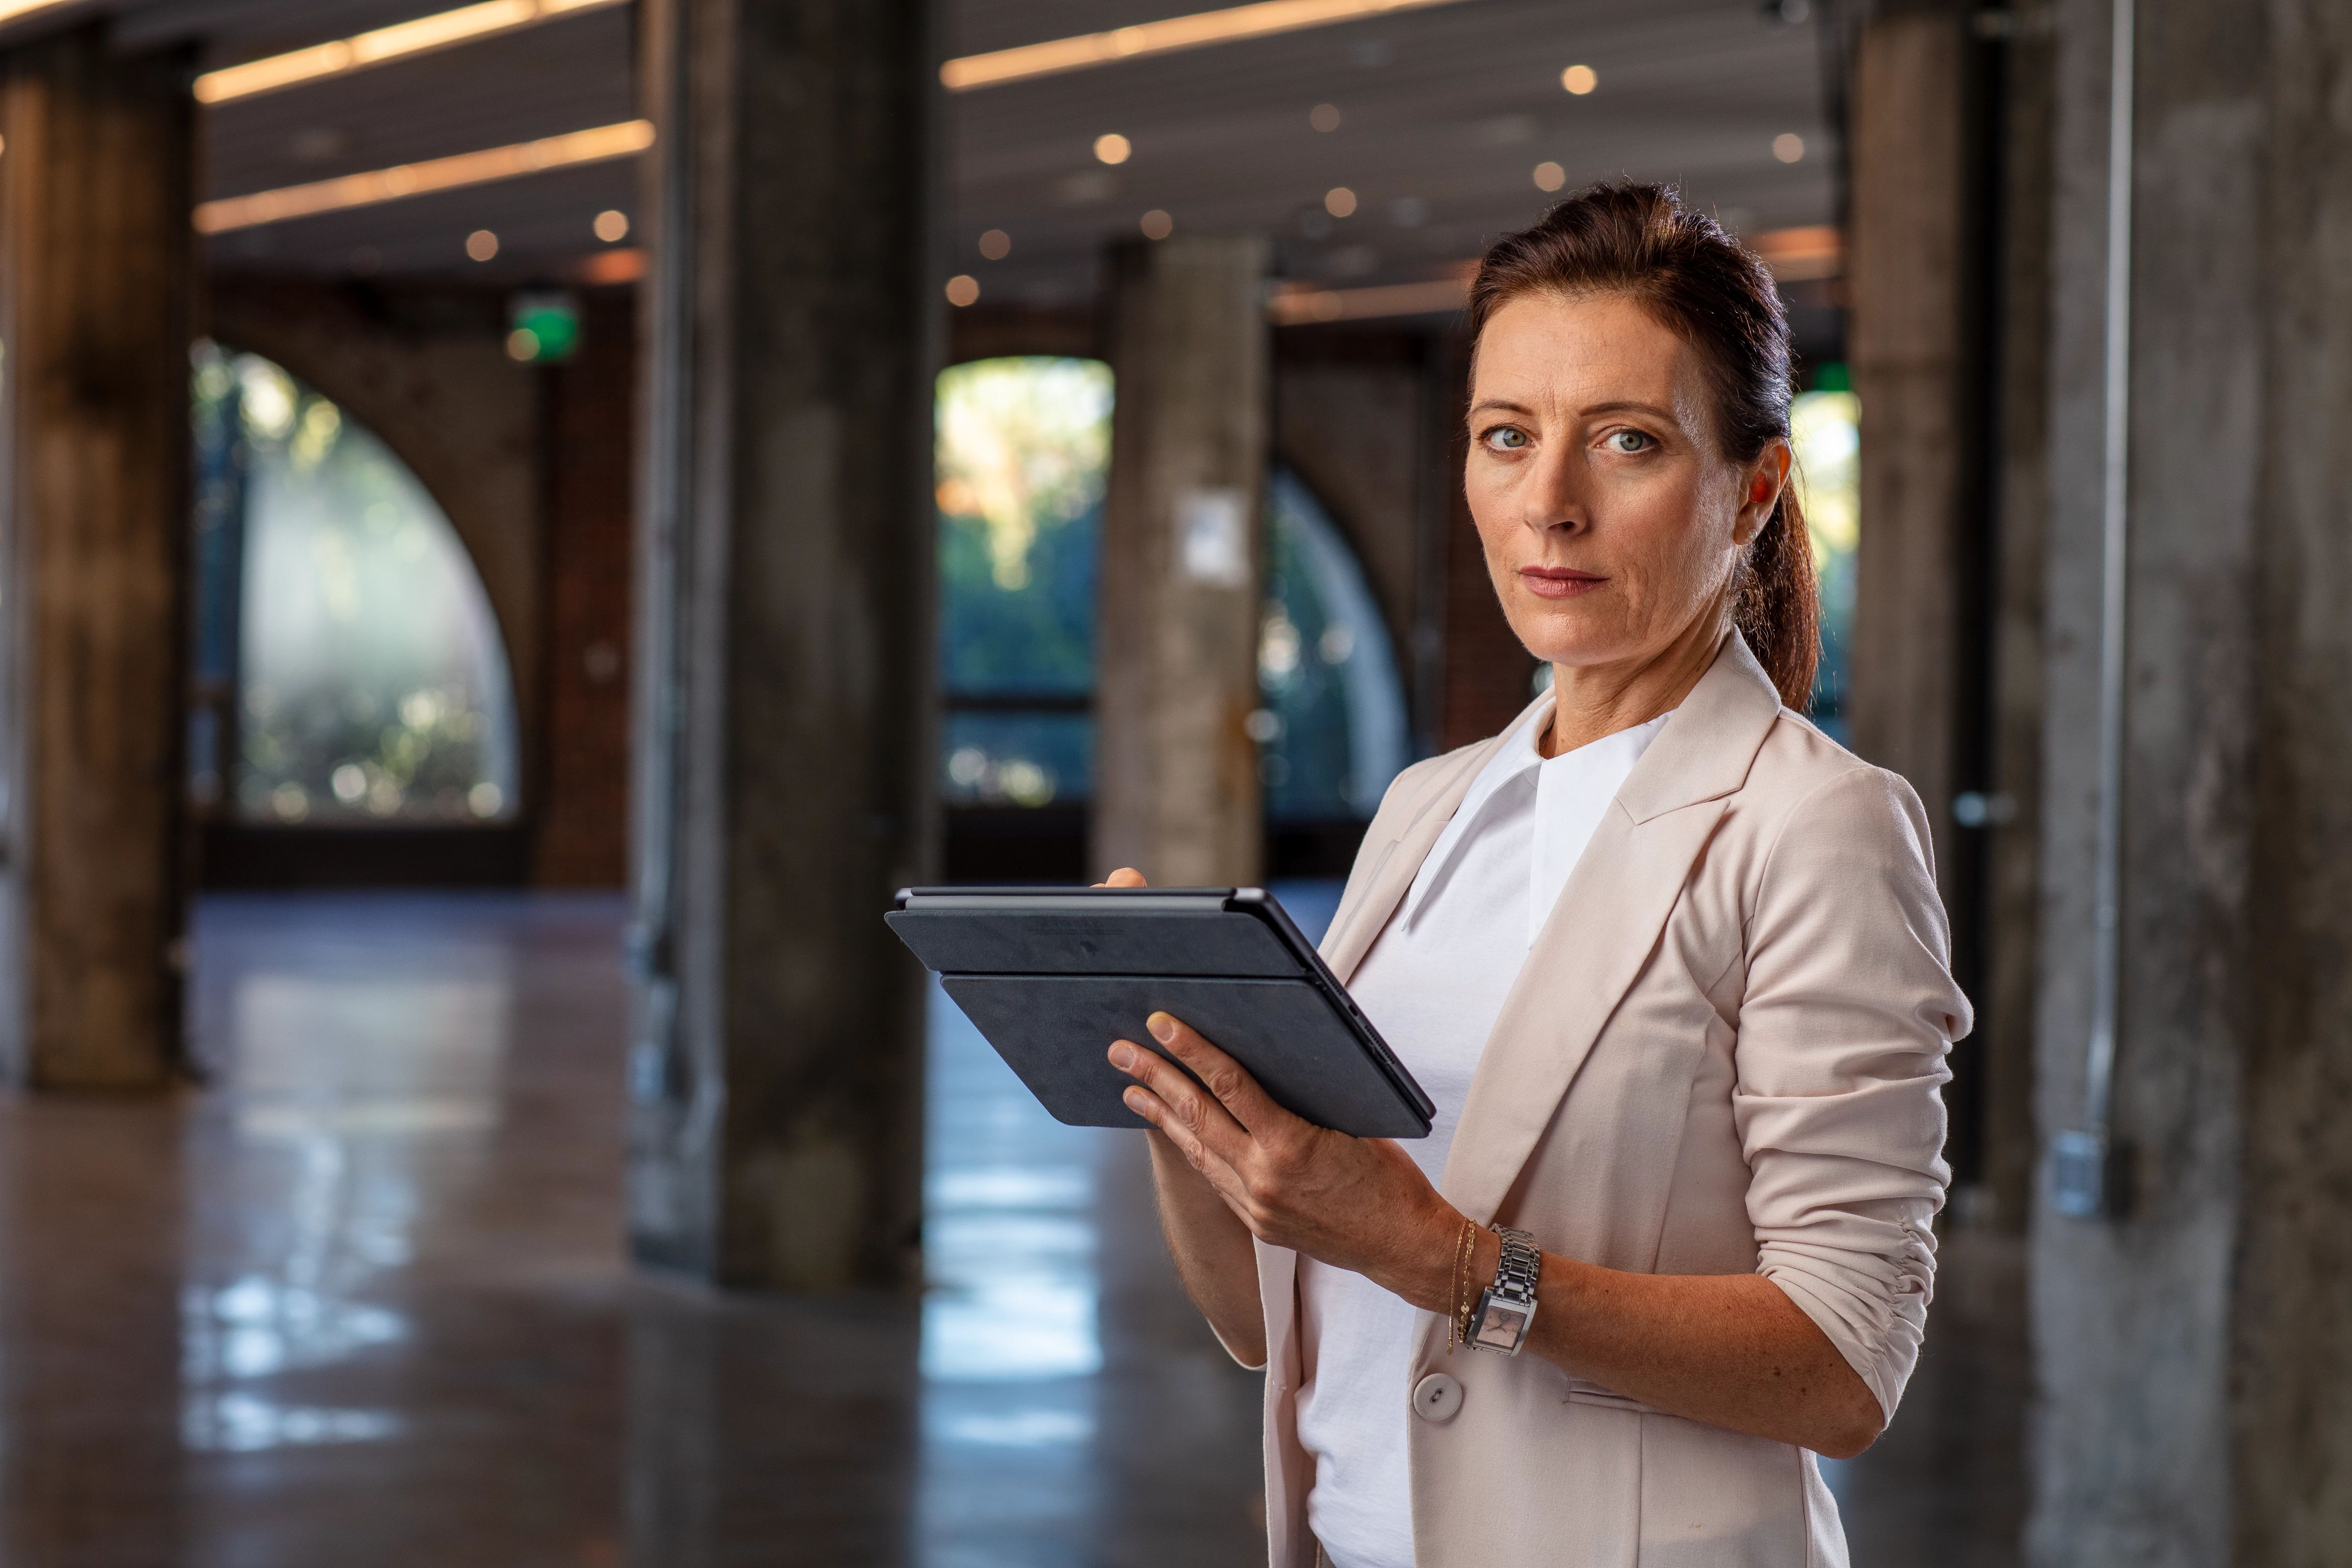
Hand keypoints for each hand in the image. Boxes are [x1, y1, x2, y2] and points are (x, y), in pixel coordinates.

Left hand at [1109, 1009, 1462, 1312]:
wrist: (1404, 1245)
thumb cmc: (1390, 1178)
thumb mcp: (1354, 1123)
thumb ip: (1305, 1099)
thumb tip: (1266, 1063)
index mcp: (1291, 1146)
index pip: (1229, 1085)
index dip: (1192, 1051)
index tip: (1162, 1024)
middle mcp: (1263, 1178)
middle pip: (1197, 1116)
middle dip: (1155, 1078)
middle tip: (1122, 1051)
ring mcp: (1255, 1205)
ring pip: (1197, 1151)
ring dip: (1161, 1116)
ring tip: (1131, 1090)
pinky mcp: (1256, 1223)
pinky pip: (1215, 1178)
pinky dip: (1192, 1149)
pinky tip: (1176, 1131)